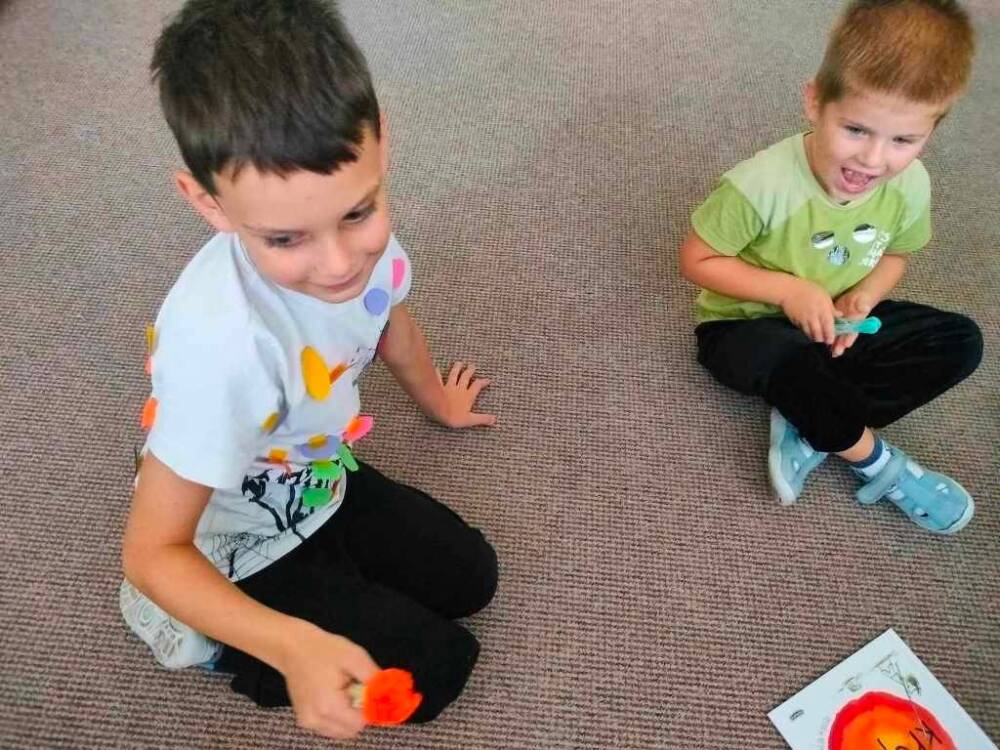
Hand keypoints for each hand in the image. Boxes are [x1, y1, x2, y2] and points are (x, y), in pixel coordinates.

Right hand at [280, 622, 379, 739]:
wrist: (293, 647)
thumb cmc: (324, 649)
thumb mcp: (354, 657)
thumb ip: (373, 677)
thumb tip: (389, 692)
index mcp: (329, 706)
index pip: (360, 723)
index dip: (370, 709)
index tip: (370, 692)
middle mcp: (316, 720)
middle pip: (351, 731)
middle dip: (359, 713)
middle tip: (355, 689)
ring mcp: (308, 723)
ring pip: (341, 732)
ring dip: (349, 717)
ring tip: (343, 691)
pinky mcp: (304, 721)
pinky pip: (330, 728)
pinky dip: (338, 717)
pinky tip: (334, 697)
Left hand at [436, 362, 496, 427]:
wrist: (439, 411)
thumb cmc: (454, 416)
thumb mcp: (471, 420)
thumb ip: (482, 419)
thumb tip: (494, 420)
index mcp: (468, 396)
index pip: (477, 386)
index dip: (483, 382)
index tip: (487, 379)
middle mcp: (459, 389)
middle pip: (466, 377)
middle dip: (470, 371)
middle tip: (472, 366)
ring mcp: (449, 387)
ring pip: (454, 375)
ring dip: (457, 368)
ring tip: (459, 363)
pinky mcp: (438, 387)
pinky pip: (439, 378)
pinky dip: (438, 373)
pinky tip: (437, 368)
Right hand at [780, 278, 836, 344]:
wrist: (788, 290)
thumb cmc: (808, 289)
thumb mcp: (824, 295)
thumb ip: (831, 307)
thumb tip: (839, 315)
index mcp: (822, 310)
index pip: (828, 326)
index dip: (830, 335)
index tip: (831, 340)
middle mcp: (813, 317)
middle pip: (818, 333)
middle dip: (821, 339)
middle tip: (824, 341)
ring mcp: (803, 320)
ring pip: (809, 333)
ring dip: (813, 337)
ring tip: (816, 339)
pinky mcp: (795, 321)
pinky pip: (802, 330)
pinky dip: (806, 332)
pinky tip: (808, 332)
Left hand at [831, 289, 876, 357]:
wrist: (857, 297)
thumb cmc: (862, 299)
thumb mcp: (863, 301)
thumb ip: (863, 305)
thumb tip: (864, 308)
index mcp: (857, 322)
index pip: (853, 331)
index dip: (850, 338)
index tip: (846, 344)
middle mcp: (849, 326)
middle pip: (845, 337)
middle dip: (840, 345)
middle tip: (836, 353)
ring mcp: (842, 325)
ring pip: (838, 336)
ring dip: (834, 344)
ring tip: (830, 352)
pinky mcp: (835, 322)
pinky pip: (831, 330)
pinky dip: (827, 336)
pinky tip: (821, 342)